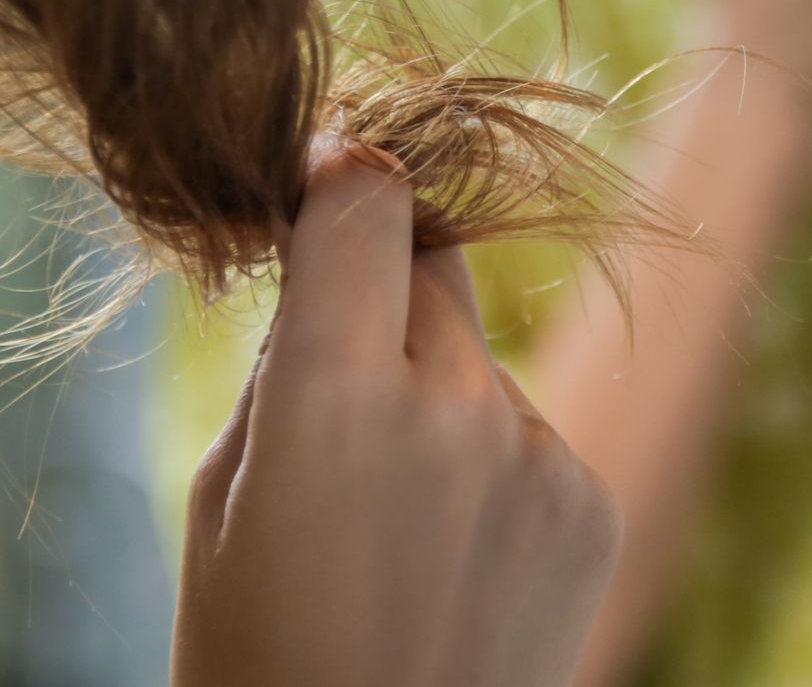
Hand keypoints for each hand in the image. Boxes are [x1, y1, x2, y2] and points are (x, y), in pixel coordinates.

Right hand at [173, 141, 621, 686]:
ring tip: (391, 519)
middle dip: (376, 292)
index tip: (320, 177)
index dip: (338, 173)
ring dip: (432, 390)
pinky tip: (451, 559)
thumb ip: (281, 366)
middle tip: (336, 383)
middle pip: (425, 267)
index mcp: (334, 398)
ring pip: (473, 356)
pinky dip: (487, 462)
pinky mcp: (594, 506)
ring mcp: (541, 458)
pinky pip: (525, 430)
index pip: (364, 199)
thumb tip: (327, 267)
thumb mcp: (217, 501)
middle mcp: (454, 407)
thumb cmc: (252, 660)